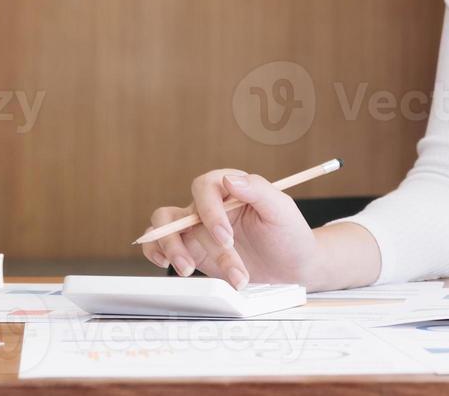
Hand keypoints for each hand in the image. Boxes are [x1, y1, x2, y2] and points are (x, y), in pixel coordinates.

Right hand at [139, 169, 316, 288]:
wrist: (293, 266)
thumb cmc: (289, 234)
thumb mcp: (281, 210)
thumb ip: (258, 190)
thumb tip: (230, 179)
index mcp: (231, 188)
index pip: (206, 187)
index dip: (210, 212)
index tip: (226, 238)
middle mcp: (210, 206)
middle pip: (183, 211)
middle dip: (196, 238)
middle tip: (218, 258)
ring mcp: (199, 228)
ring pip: (167, 228)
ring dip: (172, 248)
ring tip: (188, 270)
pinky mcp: (193, 250)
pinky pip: (162, 245)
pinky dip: (156, 251)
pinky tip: (166, 263)